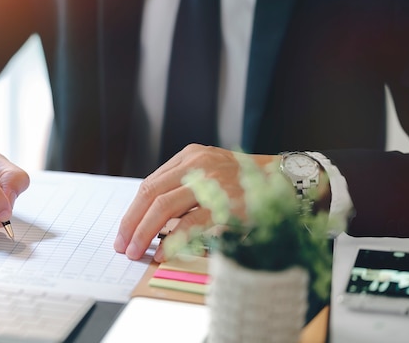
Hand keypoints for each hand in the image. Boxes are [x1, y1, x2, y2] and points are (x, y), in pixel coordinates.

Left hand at [114, 144, 275, 261]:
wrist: (286, 179)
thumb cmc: (245, 183)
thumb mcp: (211, 173)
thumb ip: (184, 188)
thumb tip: (153, 220)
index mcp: (190, 157)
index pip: (150, 184)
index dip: (133, 210)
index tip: (123, 231)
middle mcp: (197, 164)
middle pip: (151, 193)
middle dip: (132, 222)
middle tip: (122, 245)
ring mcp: (211, 182)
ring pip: (164, 206)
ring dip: (145, 231)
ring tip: (136, 251)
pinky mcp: (225, 202)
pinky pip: (190, 222)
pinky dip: (172, 238)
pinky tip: (163, 251)